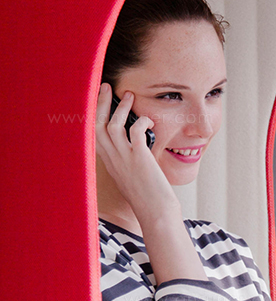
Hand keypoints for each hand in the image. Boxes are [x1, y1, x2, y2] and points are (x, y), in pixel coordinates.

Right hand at [95, 83, 179, 221]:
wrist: (156, 213)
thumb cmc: (148, 198)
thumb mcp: (131, 178)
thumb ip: (128, 163)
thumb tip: (135, 148)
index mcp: (109, 164)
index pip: (93, 134)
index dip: (94, 115)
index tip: (98, 100)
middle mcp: (113, 160)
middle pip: (97, 125)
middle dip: (101, 103)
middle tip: (107, 87)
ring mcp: (125, 159)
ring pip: (114, 125)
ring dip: (121, 108)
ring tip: (129, 96)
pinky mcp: (140, 159)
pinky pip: (136, 131)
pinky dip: (142, 122)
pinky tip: (150, 121)